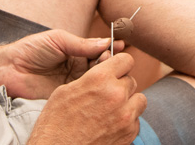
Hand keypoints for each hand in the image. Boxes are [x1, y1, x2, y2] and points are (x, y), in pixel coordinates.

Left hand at [0, 29, 122, 98]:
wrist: (9, 69)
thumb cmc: (31, 49)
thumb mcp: (58, 40)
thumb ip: (82, 43)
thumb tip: (106, 42)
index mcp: (76, 52)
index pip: (99, 50)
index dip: (110, 48)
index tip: (121, 45)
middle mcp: (78, 68)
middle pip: (101, 66)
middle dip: (109, 61)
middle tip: (110, 58)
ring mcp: (73, 83)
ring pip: (96, 80)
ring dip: (104, 74)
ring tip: (106, 68)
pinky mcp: (68, 97)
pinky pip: (85, 94)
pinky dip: (94, 90)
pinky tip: (99, 85)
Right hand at [28, 54, 146, 144]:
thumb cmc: (55, 122)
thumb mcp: (66, 90)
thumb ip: (91, 78)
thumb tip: (103, 71)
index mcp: (100, 78)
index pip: (126, 60)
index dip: (119, 65)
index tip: (115, 71)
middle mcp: (116, 94)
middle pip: (132, 80)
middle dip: (121, 85)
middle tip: (106, 95)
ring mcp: (125, 116)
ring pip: (139, 100)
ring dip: (128, 102)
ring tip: (112, 110)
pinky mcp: (129, 134)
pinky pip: (136, 121)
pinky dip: (127, 121)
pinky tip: (111, 125)